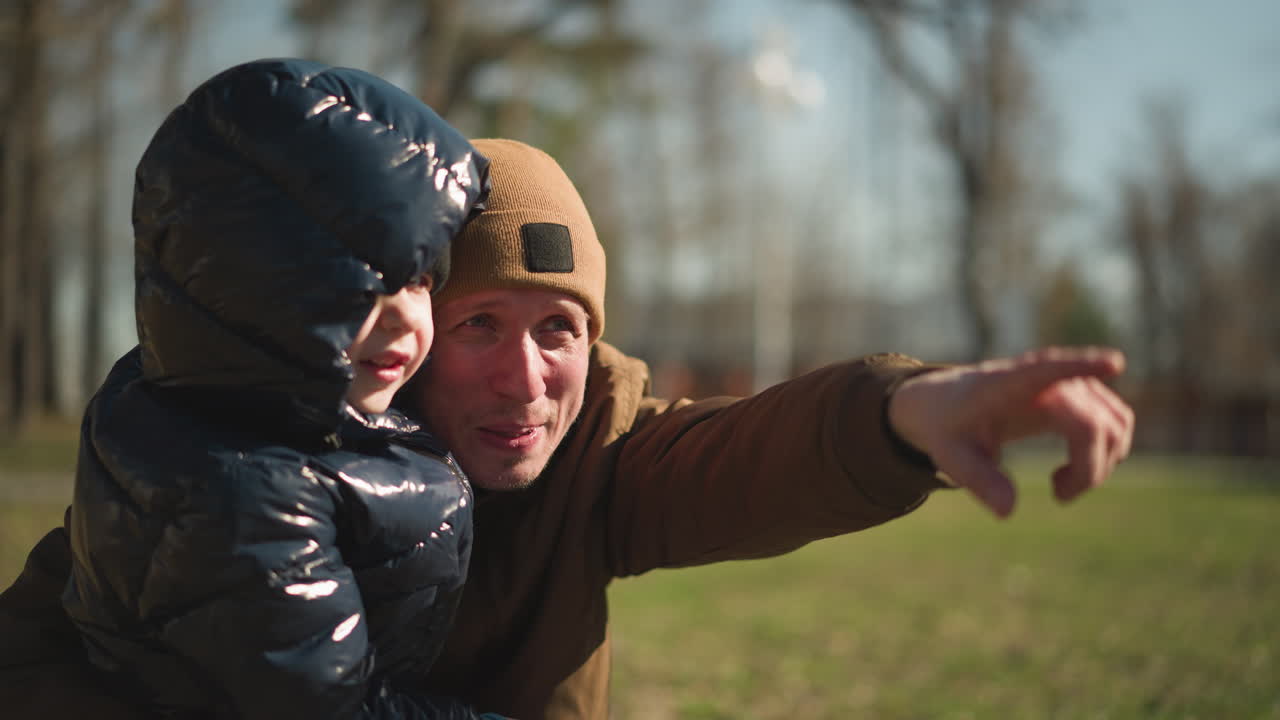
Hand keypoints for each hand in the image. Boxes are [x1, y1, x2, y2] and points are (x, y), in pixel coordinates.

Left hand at [887, 347, 1133, 516]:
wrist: (949, 405)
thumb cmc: (950, 427)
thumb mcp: (951, 456)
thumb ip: (978, 480)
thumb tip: (1007, 511)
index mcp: (1008, 383)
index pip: (1048, 369)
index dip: (1082, 366)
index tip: (1114, 363)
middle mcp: (1047, 378)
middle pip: (1093, 424)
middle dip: (1088, 469)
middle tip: (1058, 496)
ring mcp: (1070, 383)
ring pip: (1115, 423)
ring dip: (1101, 464)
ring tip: (1060, 486)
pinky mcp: (1083, 396)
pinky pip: (1117, 423)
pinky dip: (1106, 454)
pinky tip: (1070, 471)